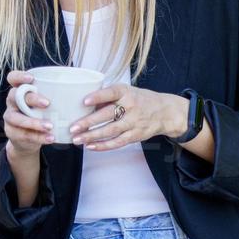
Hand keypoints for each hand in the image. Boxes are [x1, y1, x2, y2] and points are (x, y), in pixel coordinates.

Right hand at [2, 70, 52, 158]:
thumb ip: (55, 96)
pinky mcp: (11, 132)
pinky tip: (50, 138)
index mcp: (19, 90)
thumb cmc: (40, 115)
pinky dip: (38, 137)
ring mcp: (9, 117)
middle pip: (15, 96)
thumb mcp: (45, 104)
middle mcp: (12, 102)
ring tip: (50, 126)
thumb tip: (83, 89)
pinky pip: (23, 134)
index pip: (12, 78)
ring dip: (34, 122)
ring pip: (16, 118)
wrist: (27, 140)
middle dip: (32, 99)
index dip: (19, 76)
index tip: (31, 79)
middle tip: (47, 104)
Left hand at [70, 84, 186, 149]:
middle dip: (89, 122)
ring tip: (77, 139)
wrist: (165, 112)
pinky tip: (90, 146)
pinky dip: (103, 145)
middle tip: (73, 128)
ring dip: (92, 136)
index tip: (84, 101)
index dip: (98, 96)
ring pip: (111, 130)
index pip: (111, 93)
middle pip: (108, 114)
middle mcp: (131, 106)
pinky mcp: (136, 135)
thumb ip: (107, 97)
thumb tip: (82, 104)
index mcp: (126, 92)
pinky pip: (118, 142)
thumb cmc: (139, 100)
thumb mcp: (126, 92)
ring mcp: (134, 122)